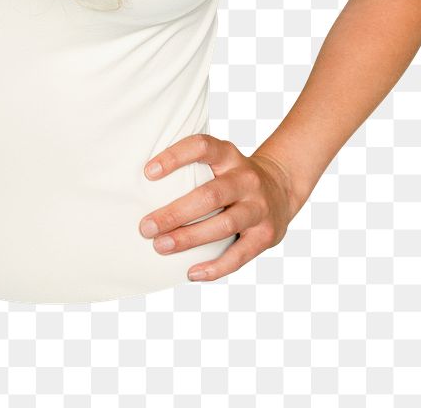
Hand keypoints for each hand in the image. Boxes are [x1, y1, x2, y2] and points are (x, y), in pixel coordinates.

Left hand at [138, 134, 296, 281]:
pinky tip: (192, 272)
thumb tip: (139, 187)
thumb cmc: (232, 177)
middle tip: (145, 227)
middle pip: (210, 194)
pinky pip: (240, 255)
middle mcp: (246, 179)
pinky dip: (215, 267)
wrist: (281, 188)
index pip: (202, 147)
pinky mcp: (266, 235)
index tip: (148, 173)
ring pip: (224, 224)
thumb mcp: (219, 161)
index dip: (175, 157)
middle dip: (175, 212)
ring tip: (160, 246)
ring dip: (190, 238)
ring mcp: (258, 207)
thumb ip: (191, 168)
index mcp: (229, 155)